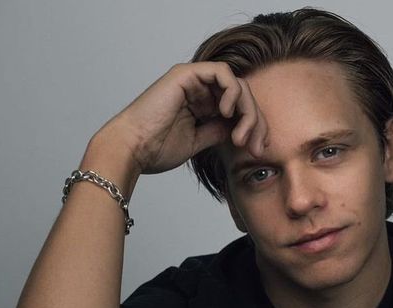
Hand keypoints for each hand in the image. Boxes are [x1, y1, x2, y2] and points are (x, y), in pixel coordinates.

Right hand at [93, 60, 268, 175]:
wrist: (134, 148)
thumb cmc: (156, 149)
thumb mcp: (198, 142)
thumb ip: (218, 132)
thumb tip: (238, 129)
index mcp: (201, 106)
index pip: (239, 108)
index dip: (255, 127)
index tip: (258, 150)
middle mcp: (198, 89)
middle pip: (242, 95)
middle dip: (256, 122)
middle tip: (256, 146)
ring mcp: (193, 80)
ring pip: (236, 84)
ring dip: (247, 110)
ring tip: (241, 135)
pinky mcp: (187, 74)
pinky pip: (222, 73)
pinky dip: (232, 92)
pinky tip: (226, 114)